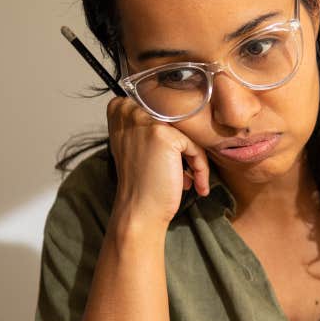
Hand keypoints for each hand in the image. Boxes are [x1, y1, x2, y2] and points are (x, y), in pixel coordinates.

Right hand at [107, 97, 210, 228]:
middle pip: (176, 122)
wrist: (138, 211)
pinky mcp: (164, 135)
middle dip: (186, 149)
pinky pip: (194, 147)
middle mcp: (129, 110)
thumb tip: (182, 116)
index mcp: (119, 109)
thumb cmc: (141, 183)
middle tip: (188, 173)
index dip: (173, 137)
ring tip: (193, 181)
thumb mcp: (136, 144)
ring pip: (186, 135)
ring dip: (195, 161)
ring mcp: (145, 121)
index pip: (161, 112)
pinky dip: (200, 168)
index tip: (176, 161)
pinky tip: (197, 186)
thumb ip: (148, 124)